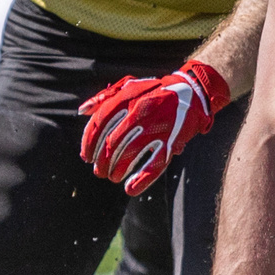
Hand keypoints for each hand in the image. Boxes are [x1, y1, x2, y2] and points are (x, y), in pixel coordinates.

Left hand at [77, 59, 230, 196]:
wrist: (192, 92)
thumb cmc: (154, 91)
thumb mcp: (129, 86)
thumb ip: (104, 97)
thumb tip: (82, 111)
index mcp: (127, 98)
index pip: (99, 123)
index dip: (89, 143)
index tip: (85, 157)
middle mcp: (141, 112)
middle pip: (112, 143)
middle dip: (101, 161)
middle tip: (98, 171)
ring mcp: (157, 127)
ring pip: (130, 154)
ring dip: (117, 170)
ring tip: (112, 177)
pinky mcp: (172, 141)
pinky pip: (155, 164)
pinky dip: (141, 180)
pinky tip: (130, 189)